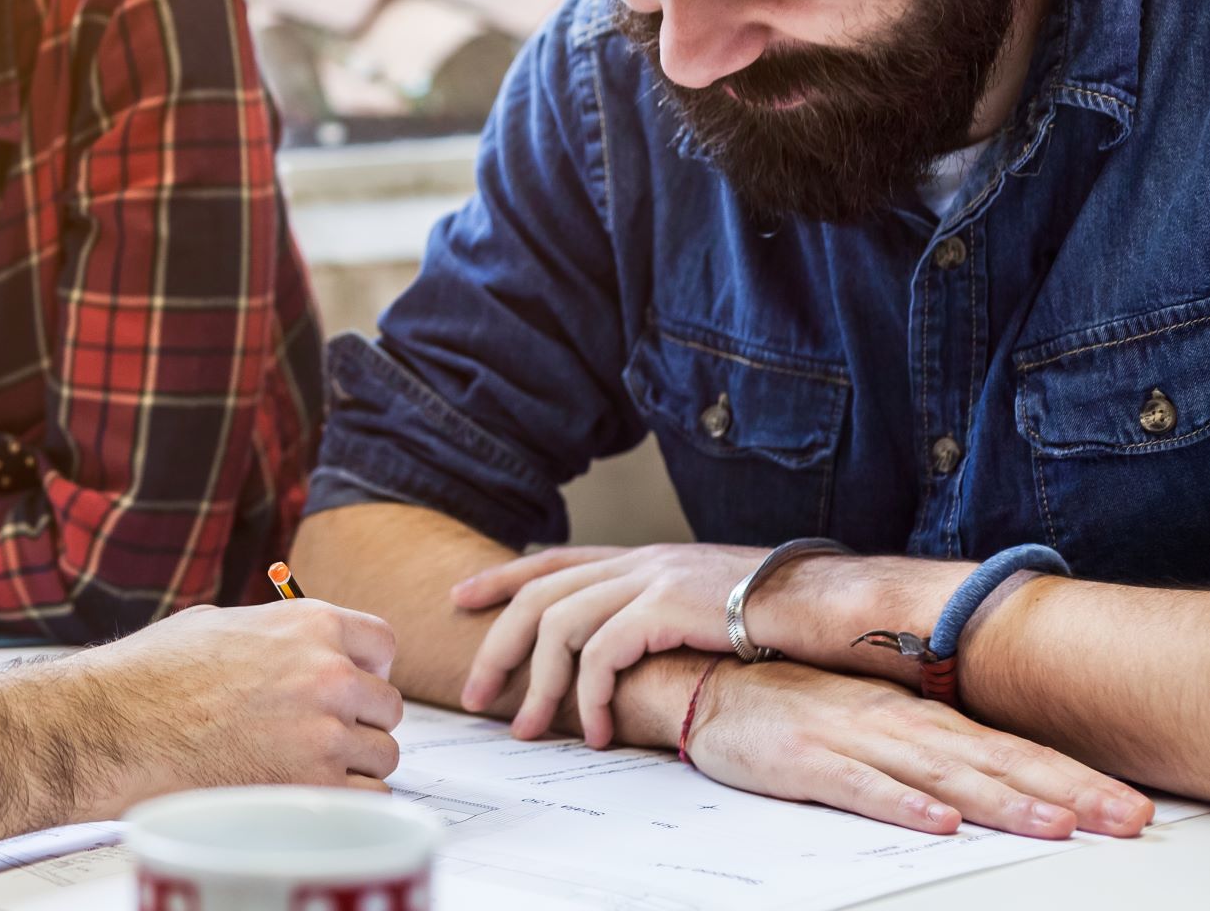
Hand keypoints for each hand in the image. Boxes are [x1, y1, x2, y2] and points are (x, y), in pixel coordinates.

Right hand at [75, 599, 402, 806]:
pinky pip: (368, 797)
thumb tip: (294, 647)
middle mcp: (328, 673)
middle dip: (358, 720)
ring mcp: (325, 732)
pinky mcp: (314, 787)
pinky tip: (300, 791)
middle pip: (387, 705)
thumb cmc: (155, 676)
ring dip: (354, 764)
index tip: (348, 687)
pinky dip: (343, 801)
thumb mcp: (221, 625)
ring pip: (382, 754)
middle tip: (318, 733)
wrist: (118, 727)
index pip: (383, 643)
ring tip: (303, 765)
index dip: (366, 668)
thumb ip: (276, 635)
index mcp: (308, 623)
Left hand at [453, 543, 761, 744]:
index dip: (502, 577)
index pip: (554, 560)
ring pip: (560, 626)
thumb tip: (624, 652)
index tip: (462, 598)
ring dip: (539, 684)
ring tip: (529, 729)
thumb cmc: (775, 616)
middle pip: (539, 595)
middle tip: (476, 695)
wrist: (826, 602)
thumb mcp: (701, 606)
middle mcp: (637, 561)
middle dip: (498, 645)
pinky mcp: (664, 605)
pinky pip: (602, 653)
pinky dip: (588, 695)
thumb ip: (658, 615)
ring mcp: (649, 578)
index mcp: (640, 559)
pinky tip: (592, 730)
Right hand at [682, 660, 1153, 837]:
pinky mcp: (804, 759)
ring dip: (997, 799)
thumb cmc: (791, 707)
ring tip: (1053, 825)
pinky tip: (936, 820)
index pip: (1007, 747)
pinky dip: (900, 802)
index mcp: (914, 715)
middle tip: (1121, 817)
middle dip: (1061, 790)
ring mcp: (849, 736)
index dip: (1069, 775)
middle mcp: (892, 721)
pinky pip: (858, 785)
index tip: (1125, 804)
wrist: (703, 685)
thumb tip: (998, 781)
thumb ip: (928, 747)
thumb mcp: (871, 722)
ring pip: (936, 772)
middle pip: (989, 760)